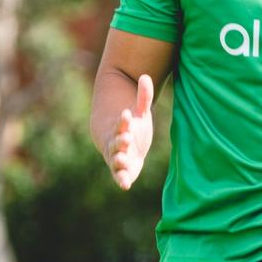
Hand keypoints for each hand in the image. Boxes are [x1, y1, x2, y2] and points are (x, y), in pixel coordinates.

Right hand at [105, 74, 153, 189]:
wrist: (122, 143)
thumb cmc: (132, 126)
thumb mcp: (140, 112)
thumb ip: (143, 97)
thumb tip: (146, 76)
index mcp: (121, 128)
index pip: (121, 123)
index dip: (123, 120)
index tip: (127, 114)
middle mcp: (116, 143)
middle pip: (116, 142)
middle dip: (120, 140)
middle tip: (126, 137)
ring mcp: (118, 157)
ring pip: (116, 160)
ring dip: (119, 160)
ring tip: (123, 160)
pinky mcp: (123, 170)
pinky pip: (120, 176)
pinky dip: (121, 179)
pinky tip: (125, 185)